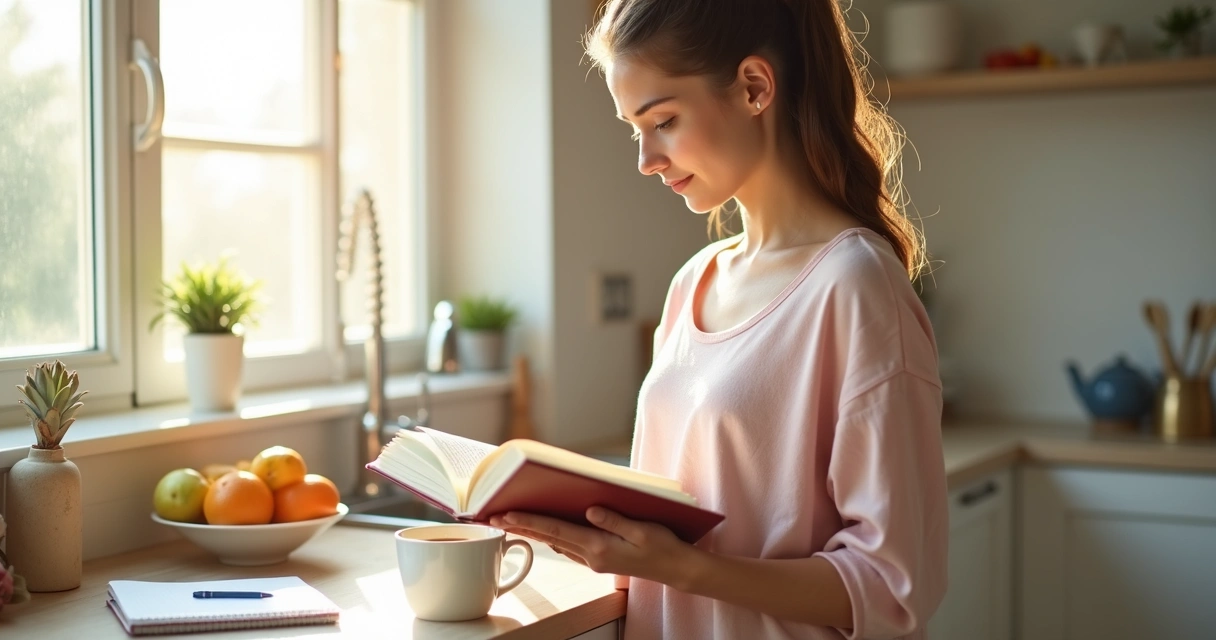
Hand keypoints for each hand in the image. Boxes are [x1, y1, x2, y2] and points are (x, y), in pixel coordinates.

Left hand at [489, 507, 698, 586]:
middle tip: (493, 517)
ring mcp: (594, 560)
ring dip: (533, 531)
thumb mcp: (642, 529)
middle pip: (548, 537)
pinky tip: (545, 529)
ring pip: (556, 543)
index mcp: (599, 547)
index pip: (556, 531)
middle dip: (520, 526)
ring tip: (510, 520)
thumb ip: (614, 520)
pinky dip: (552, 536)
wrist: (676, 569)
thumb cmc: (663, 546)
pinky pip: (569, 546)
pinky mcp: (599, 559)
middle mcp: (591, 556)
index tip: (506, 514)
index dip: (529, 521)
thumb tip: (590, 510)